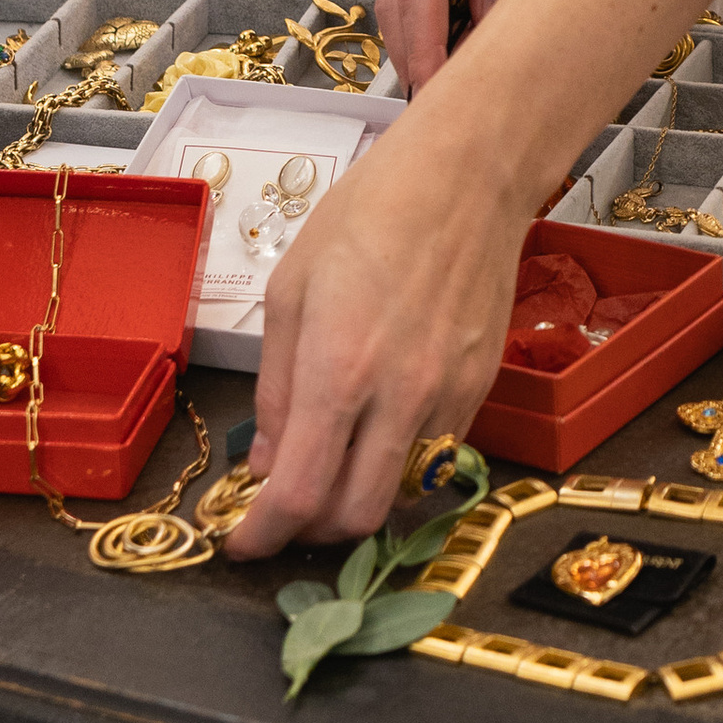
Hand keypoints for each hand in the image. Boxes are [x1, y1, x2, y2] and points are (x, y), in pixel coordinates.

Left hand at [226, 112, 531, 555]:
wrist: (467, 179)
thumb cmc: (368, 215)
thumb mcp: (290, 291)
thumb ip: (276, 389)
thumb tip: (264, 464)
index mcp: (338, 369)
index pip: (298, 494)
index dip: (262, 536)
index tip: (240, 543)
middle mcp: (399, 397)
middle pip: (355, 517)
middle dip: (309, 532)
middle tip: (281, 514)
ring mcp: (448, 397)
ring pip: (401, 496)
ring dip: (357, 500)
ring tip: (329, 471)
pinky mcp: (481, 390)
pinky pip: (435, 458)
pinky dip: (398, 466)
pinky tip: (376, 432)